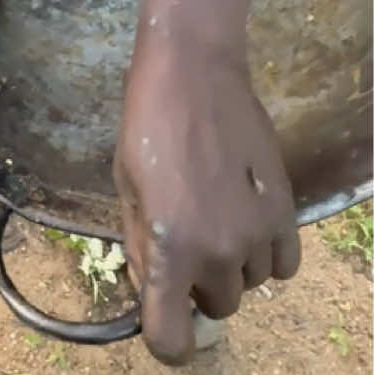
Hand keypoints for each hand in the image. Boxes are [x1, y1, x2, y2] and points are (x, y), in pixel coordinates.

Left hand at [114, 37, 298, 366]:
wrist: (194, 73)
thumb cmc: (147, 124)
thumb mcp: (125, 187)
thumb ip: (139, 247)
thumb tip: (152, 288)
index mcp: (171, 248)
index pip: (171, 339)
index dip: (164, 336)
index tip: (162, 317)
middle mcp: (219, 251)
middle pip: (216, 307)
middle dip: (198, 285)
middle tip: (185, 240)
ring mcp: (257, 233)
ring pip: (250, 285)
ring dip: (232, 265)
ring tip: (214, 216)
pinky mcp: (285, 211)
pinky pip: (283, 265)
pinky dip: (266, 253)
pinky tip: (245, 218)